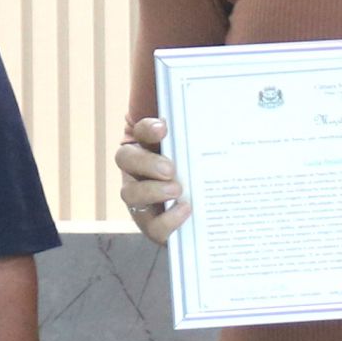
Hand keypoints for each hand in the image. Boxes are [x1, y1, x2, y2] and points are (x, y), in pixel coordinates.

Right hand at [114, 116, 190, 241]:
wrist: (202, 203)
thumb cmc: (198, 167)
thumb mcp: (198, 150)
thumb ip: (198, 134)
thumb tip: (215, 113)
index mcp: (147, 144)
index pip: (140, 130)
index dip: (148, 128)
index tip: (163, 128)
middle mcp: (136, 169)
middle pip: (125, 159)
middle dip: (147, 163)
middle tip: (169, 169)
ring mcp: (140, 197)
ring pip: (129, 194)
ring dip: (152, 191)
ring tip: (176, 190)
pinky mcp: (152, 224)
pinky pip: (152, 226)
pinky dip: (167, 220)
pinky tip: (184, 210)